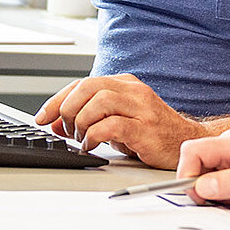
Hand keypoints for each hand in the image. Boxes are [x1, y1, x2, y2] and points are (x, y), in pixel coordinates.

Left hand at [33, 74, 210, 167]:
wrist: (187, 144)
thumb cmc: (151, 133)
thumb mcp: (117, 121)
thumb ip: (89, 118)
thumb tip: (55, 123)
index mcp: (124, 84)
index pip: (83, 83)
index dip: (57, 99)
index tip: (42, 117)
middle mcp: (133, 91)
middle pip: (88, 87)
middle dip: (67, 108)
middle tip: (64, 129)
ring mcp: (141, 108)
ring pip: (99, 101)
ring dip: (81, 122)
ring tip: (80, 138)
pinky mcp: (146, 129)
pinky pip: (112, 125)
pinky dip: (94, 135)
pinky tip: (91, 146)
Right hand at [176, 129, 229, 218]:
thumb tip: (201, 186)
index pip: (193, 150)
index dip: (188, 174)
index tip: (198, 198)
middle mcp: (229, 143)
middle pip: (195, 161)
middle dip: (203, 187)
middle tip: (227, 202)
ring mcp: (229, 154)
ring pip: (202, 173)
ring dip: (214, 192)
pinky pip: (212, 179)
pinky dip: (220, 193)